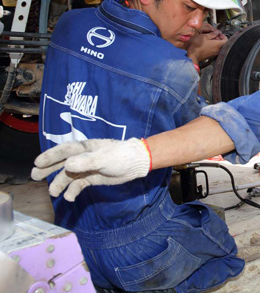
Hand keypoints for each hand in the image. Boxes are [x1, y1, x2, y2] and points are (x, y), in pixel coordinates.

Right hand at [31, 138, 150, 201]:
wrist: (136, 164)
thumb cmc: (120, 156)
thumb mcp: (103, 158)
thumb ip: (86, 162)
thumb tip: (67, 166)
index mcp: (84, 148)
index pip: (63, 151)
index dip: (50, 156)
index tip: (37, 163)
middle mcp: (83, 158)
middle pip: (61, 163)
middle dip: (48, 169)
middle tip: (34, 176)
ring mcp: (87, 168)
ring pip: (69, 176)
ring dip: (59, 184)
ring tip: (52, 193)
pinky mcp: (93, 178)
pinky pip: (78, 185)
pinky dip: (73, 191)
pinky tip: (69, 198)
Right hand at [187, 23, 227, 65]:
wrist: (193, 55)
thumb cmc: (197, 46)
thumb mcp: (204, 36)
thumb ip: (212, 34)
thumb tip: (217, 32)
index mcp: (218, 45)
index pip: (226, 39)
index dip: (223, 35)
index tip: (218, 33)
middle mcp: (218, 50)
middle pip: (223, 43)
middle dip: (219, 38)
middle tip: (213, 35)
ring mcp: (215, 53)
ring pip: (219, 46)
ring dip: (216, 42)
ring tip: (209, 39)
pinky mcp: (211, 55)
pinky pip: (215, 49)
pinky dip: (213, 46)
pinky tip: (207, 44)